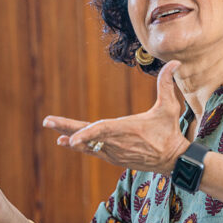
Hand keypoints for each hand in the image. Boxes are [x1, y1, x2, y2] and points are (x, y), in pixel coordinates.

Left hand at [43, 60, 189, 174]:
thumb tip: (175, 62)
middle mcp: (117, 143)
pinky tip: (67, 143)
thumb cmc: (170, 131)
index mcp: (128, 129)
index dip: (86, 134)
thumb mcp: (170, 107)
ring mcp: (114, 152)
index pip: (103, 130)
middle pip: (87, 136)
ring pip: (87, 145)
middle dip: (66, 128)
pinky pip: (92, 152)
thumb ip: (167, 84)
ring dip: (70, 137)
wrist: (172, 160)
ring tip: (54, 133)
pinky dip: (80, 147)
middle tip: (47, 121)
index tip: (71, 138)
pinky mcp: (114, 158)